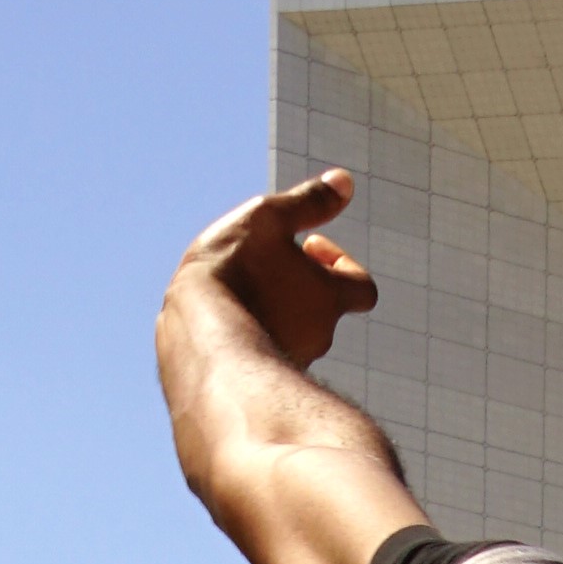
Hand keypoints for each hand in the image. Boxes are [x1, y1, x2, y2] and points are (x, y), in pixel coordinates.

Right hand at [169, 170, 380, 379]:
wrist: (198, 339)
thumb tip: (344, 181)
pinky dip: (253, 335)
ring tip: (238, 289)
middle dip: (302, 284)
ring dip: (275, 309)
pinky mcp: (260, 382)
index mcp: (331, 300)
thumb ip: (308, 202)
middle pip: (325, 311)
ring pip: (292, 333)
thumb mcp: (270, 219)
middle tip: (269, 263)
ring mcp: (291, 363)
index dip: (343, 265)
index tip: (310, 245)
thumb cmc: (236, 271)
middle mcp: (319, 338)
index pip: (364, 289)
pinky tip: (221, 321)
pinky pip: (263, 354)